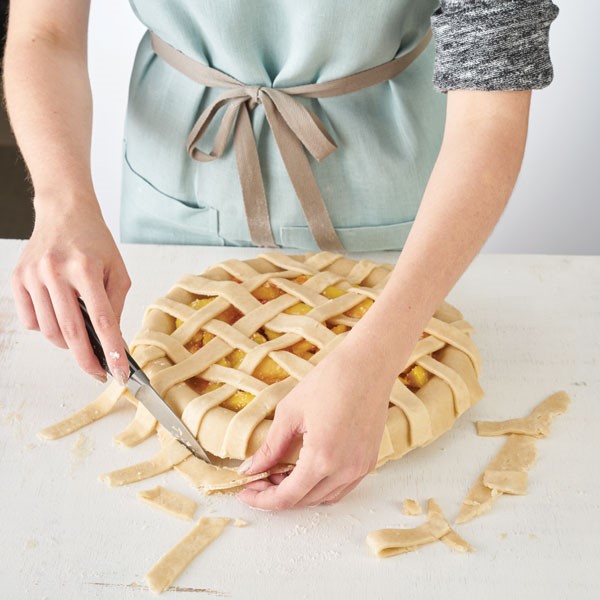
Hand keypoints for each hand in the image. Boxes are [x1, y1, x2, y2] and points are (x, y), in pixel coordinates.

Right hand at [11, 199, 130, 383]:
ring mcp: (33, 276)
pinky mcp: (17, 279)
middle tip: (97, 373)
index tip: (119, 372)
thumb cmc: (95, 241)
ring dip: (67, 343)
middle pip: (71, 332)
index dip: (111, 350)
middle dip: (86, 360)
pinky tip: (59, 317)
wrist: (64, 212)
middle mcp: (55, 272)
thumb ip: (116, 305)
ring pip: (49, 330)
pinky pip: (31, 320)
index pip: (102, 320)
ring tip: (81, 338)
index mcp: (86, 268)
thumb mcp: (117, 269)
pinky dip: (46, 328)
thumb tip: (112, 340)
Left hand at [237, 343, 395, 509]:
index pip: (287, 497)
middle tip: (257, 481)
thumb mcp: (290, 412)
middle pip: (304, 501)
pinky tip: (305, 470)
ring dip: (299, 493)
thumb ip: (270, 447)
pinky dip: (320, 487)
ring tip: (279, 472)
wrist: (368, 365)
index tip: (245, 492)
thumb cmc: (330, 380)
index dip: (262, 500)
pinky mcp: (368, 461)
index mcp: (322, 458)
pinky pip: (341, 488)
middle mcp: (344, 470)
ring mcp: (360, 468)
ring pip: (323, 498)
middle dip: (277, 495)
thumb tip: (251, 468)